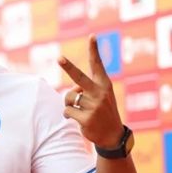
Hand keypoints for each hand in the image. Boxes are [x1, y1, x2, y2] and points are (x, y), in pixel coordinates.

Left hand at [58, 34, 122, 148]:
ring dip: (70, 103)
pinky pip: (67, 110)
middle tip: (59, 58)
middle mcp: (100, 93)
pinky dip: (68, 114)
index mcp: (104, 84)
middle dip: (68, 67)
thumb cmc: (103, 111)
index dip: (94, 50)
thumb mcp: (100, 97)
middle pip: (79, 78)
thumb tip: (72, 89)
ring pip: (69, 97)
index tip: (92, 36)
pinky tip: (79, 119)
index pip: (98, 65)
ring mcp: (94, 106)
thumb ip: (86, 88)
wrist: (112, 136)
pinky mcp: (86, 118)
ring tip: (81, 110)